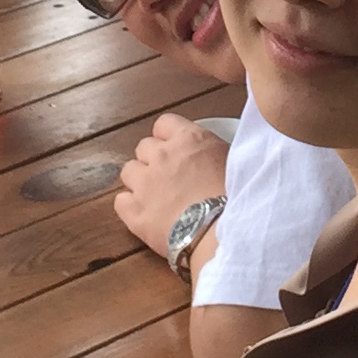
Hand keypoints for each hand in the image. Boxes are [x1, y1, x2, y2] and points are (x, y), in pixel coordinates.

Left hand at [115, 115, 230, 260]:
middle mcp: (162, 156)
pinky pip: (121, 201)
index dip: (168, 137)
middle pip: (144, 147)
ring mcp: (145, 183)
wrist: (222, 233)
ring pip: (128, 171)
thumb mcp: (235, 164)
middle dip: (153, 159)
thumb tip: (213, 157)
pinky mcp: (134, 212)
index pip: (165, 123)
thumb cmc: (236, 200)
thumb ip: (214, 154)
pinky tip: (145, 215)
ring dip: (139, 180)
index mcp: (189, 140)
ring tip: (155, 197)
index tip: (175, 149)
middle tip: (168, 177)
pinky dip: (130, 206)